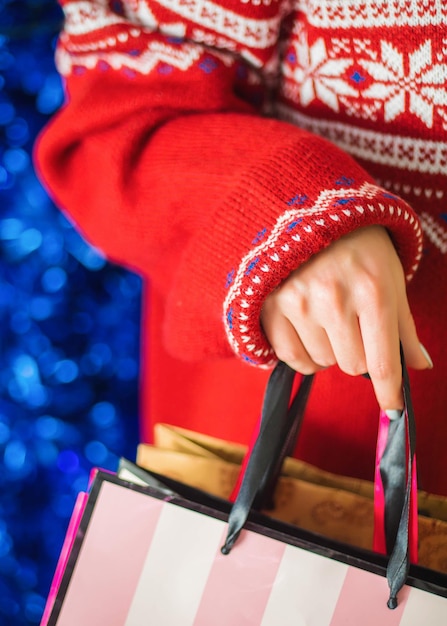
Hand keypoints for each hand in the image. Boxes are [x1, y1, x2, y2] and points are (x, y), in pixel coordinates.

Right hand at [260, 225, 431, 411]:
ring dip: (330, 350)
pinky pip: (292, 358)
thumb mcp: (390, 278)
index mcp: (373, 292)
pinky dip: (304, 354)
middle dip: (358, 354)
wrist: (307, 211)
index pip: (382, 362)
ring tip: (328, 318)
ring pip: (322, 362)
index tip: (393, 410)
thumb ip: (403, 327)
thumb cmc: (358, 247)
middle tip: (353, 325)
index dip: (389, 392)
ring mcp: (299, 304)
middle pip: (352, 365)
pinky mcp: (271, 307)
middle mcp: (335, 300)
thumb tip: (420, 366)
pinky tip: (308, 330)